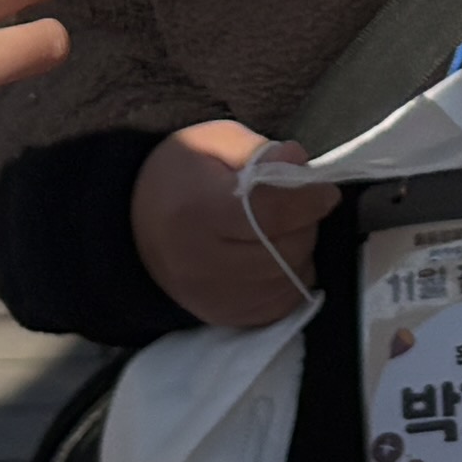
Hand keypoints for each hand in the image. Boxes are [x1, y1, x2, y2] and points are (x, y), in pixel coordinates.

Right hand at [133, 120, 337, 328]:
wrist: (137, 227)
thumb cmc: (179, 177)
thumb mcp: (213, 143)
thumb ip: (259, 152)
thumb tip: (298, 162)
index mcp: (198, 211)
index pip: (271, 212)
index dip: (308, 199)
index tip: (324, 189)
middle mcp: (203, 263)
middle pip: (287, 248)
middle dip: (306, 223)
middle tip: (297, 205)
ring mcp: (215, 298)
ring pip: (290, 278)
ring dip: (301, 251)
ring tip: (284, 230)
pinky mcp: (226, 318)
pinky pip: (282, 304)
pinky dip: (291, 279)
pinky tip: (276, 256)